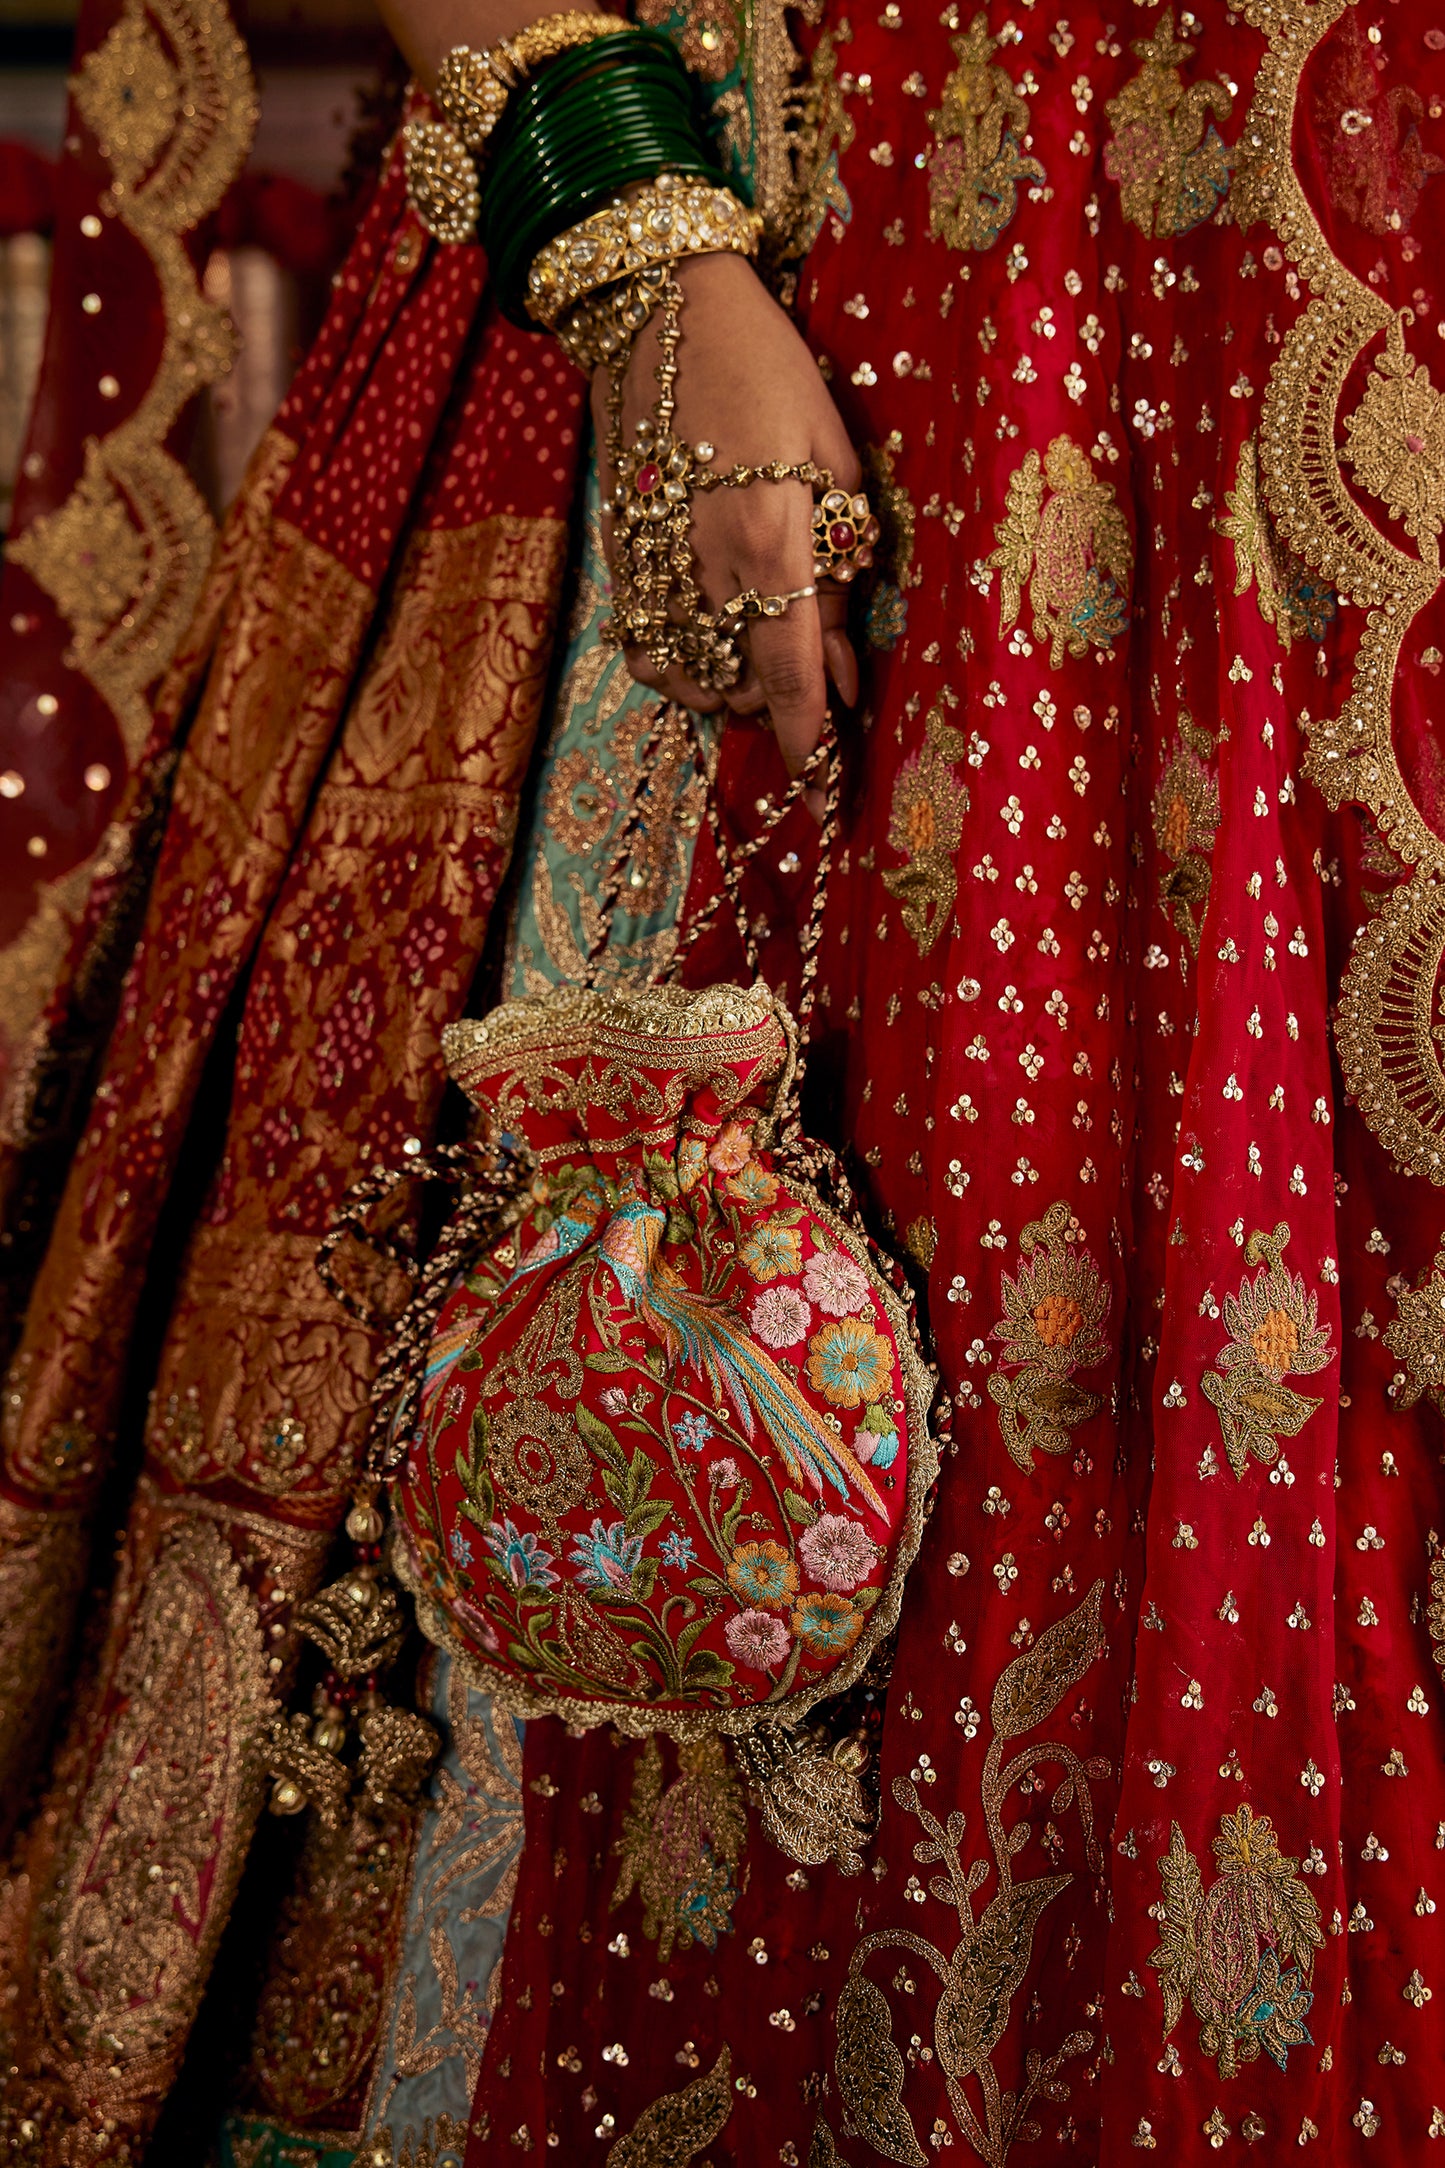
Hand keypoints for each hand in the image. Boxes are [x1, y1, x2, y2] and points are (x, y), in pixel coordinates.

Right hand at [592, 250, 862, 775]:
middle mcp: (700, 566)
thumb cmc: (768, 369)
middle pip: (738, 688)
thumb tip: (848, 671)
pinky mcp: (617, 557)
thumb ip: (841, 573)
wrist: (658, 307)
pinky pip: (643, 647)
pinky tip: (704, 639)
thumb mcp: (835, 460)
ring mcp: (649, 566)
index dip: (808, 737)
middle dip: (777, 702)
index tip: (822, 782)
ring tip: (756, 653)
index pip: (789, 674)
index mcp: (767, 540)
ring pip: (684, 680)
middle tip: (809, 670)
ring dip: (725, 689)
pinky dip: (677, 665)